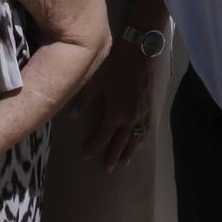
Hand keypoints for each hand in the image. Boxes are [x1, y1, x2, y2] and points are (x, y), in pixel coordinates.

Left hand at [71, 45, 157, 171]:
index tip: (86, 155)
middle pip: (121, 142)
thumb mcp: (95, 82)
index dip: (94, 146)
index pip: (103, 136)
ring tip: (124, 162)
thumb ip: (83, 102)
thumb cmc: (115, 66)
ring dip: (130, 151)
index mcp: (116, 113)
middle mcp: (131, 118)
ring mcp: (142, 113)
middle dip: (113, 155)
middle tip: (108, 169)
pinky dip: (142, 138)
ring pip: (136, 138)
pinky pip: (146, 128)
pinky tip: (140, 141)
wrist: (139, 52)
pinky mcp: (150, 106)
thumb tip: (71, 118)